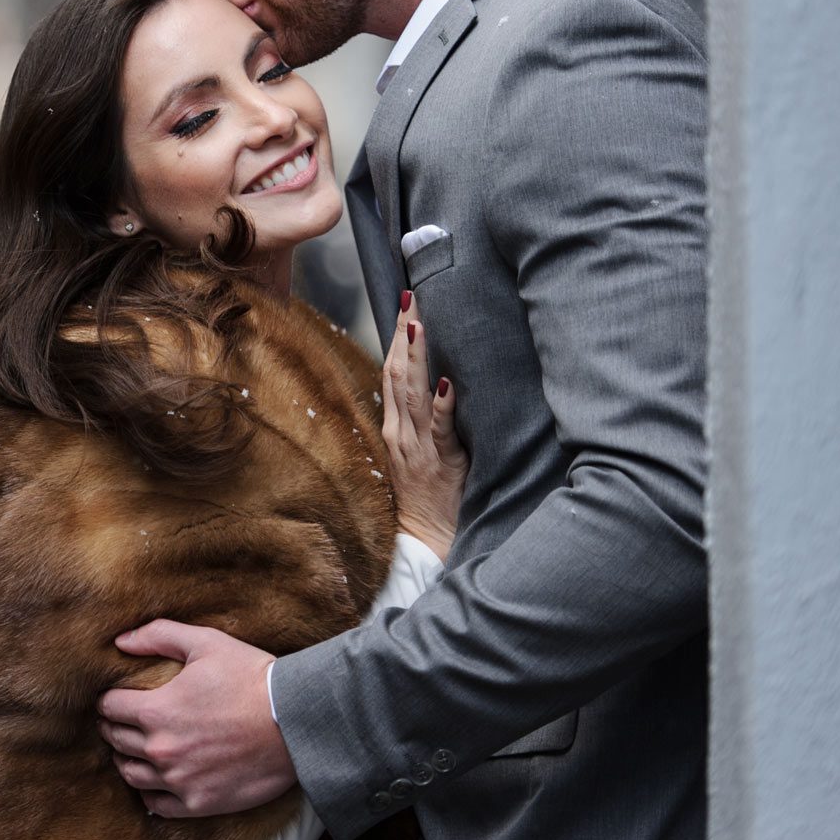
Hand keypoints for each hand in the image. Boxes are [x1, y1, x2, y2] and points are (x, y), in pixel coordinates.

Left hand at [96, 620, 294, 817]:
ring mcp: (178, 780)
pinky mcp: (198, 803)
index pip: (110, 708)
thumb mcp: (206, 642)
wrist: (295, 722)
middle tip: (118, 720)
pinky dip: (149, 793)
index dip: (108, 700)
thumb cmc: (252, 678)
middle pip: (116, 740)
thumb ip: (159, 636)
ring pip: (131, 774)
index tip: (113, 697)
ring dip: (126, 759)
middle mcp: (161, 749)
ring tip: (132, 750)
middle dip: (113, 727)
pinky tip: (155, 781)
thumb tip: (121, 642)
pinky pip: (157, 805)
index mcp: (156, 710)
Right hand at [383, 290, 467, 559]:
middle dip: (403, 335)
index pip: (390, 372)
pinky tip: (449, 383)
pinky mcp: (441, 462)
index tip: (403, 303)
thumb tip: (433, 382)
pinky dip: (444, 405)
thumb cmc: (427, 496)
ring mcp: (418, 446)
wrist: (427, 541)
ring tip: (418, 326)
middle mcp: (401, 432)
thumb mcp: (415, 452)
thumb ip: (419, 420)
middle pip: (398, 374)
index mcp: (393, 427)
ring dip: (417, 358)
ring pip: (413, 394)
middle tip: (410, 298)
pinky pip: (440, 430)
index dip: (395, 338)